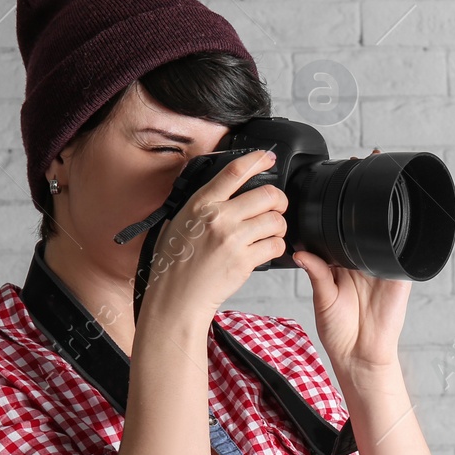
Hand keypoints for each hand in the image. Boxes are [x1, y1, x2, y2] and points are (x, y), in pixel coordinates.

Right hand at [140, 149, 288, 322]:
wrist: (176, 297)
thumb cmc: (175, 263)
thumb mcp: (178, 222)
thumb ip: (201, 205)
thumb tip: (223, 190)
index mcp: (201, 204)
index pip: (234, 171)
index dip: (257, 159)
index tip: (267, 157)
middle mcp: (218, 218)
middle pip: (268, 194)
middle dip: (278, 200)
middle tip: (276, 207)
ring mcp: (233, 239)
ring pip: (276, 220)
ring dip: (279, 225)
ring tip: (270, 231)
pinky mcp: (244, 260)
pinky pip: (275, 245)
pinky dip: (276, 246)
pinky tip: (266, 249)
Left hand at [292, 150, 411, 378]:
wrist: (360, 355)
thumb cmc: (339, 330)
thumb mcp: (322, 298)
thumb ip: (316, 272)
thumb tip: (300, 252)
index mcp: (343, 261)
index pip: (341, 227)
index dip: (339, 206)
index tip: (336, 180)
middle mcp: (363, 260)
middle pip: (366, 222)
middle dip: (366, 196)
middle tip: (363, 166)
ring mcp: (384, 266)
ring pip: (387, 231)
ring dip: (388, 208)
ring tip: (383, 181)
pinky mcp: (400, 276)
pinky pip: (405, 252)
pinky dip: (406, 236)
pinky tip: (402, 218)